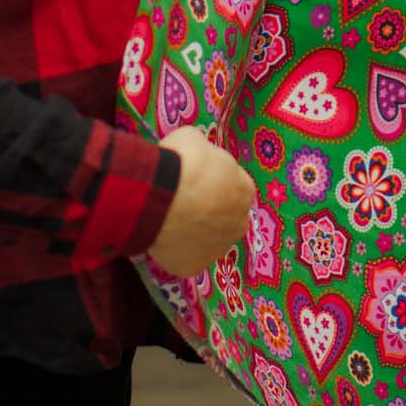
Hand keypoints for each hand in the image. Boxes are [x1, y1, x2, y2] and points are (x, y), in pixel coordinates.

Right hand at [147, 126, 253, 275]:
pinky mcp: (195, 266)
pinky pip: (186, 256)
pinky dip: (176, 249)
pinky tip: (162, 235)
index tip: (195, 180)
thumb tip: (195, 152)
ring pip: (208, 239)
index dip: (213, 182)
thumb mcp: (194, 139)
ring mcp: (218, 248)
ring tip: (170, 219)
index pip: (234, 186)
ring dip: (194, 231)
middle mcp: (239, 223)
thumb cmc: (182, 163)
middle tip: (183, 200)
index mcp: (244, 190)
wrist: (160, 196)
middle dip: (208, 210)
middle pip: (225, 216)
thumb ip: (202, 150)